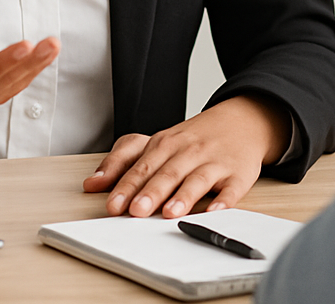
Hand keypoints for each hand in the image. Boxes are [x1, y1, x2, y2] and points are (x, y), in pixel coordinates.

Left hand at [83, 95, 290, 217]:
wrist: (242, 121)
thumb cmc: (193, 138)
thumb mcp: (157, 142)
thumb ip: (123, 160)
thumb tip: (92, 184)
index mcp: (166, 143)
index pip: (142, 166)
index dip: (127, 185)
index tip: (113, 204)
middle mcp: (189, 151)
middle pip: (168, 172)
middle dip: (151, 192)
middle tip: (136, 211)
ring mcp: (215, 162)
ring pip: (197, 179)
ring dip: (184, 196)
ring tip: (170, 213)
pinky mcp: (238, 174)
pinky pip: (232, 188)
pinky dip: (224, 200)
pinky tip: (215, 211)